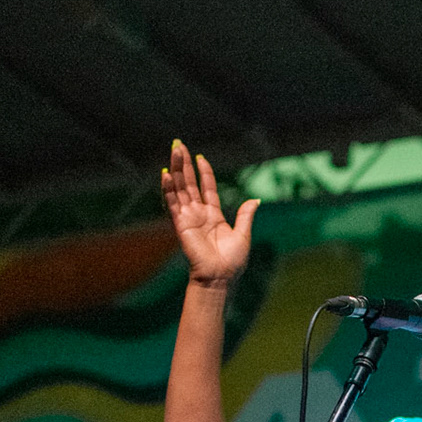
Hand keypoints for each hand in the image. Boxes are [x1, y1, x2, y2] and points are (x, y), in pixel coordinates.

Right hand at [162, 139, 258, 286]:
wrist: (220, 277)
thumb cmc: (232, 261)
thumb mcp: (243, 234)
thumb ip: (245, 215)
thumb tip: (255, 200)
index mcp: (214, 215)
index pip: (207, 188)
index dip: (204, 172)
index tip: (201, 157)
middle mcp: (199, 213)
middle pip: (190, 183)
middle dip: (185, 164)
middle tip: (179, 144)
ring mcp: (189, 217)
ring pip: (180, 188)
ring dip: (176, 169)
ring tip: (174, 150)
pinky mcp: (181, 224)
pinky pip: (173, 203)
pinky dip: (169, 189)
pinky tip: (166, 174)